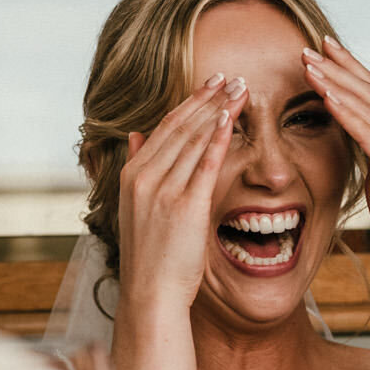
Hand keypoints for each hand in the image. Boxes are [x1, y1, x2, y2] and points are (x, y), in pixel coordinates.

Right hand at [115, 72, 240, 314]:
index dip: (189, 103)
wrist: (150, 293)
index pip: (164, 128)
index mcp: (131, 176)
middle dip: (207, 98)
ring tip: (238, 89)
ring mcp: (163, 190)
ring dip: (218, 110)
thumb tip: (135, 136)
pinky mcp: (185, 206)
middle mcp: (144, 177)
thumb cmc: (148, 257)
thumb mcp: (134, 207)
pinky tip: (230, 118)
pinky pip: (205, 163)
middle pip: (180, 127)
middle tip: (230, 76)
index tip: (209, 84)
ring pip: (194, 139)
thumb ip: (136, 167)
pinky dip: (218, 137)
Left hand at [302, 37, 369, 273]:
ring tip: (310, 64)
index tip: (325, 50)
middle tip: (311, 45)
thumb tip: (354, 141)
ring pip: (367, 106)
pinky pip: (368, 134)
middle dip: (339, 65)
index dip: (349, 69)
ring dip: (336, 82)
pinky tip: (327, 98)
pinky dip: (346, 113)